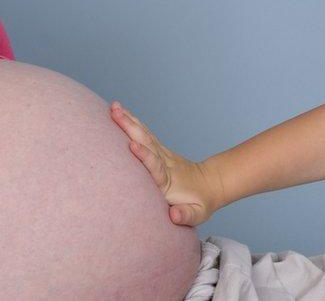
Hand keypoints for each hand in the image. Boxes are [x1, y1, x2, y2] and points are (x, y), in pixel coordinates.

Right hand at [108, 101, 225, 226]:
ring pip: (145, 135)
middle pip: (147, 143)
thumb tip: (173, 215)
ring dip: (129, 121)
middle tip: (115, 114)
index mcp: (168, 181)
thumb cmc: (200, 203)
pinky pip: (145, 134)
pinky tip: (120, 113)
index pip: (156, 166)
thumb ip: (186, 215)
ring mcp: (162, 154)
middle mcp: (164, 163)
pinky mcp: (159, 150)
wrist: (210, 184)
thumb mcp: (197, 214)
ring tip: (114, 107)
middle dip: (131, 128)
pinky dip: (133, 123)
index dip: (145, 156)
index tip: (133, 146)